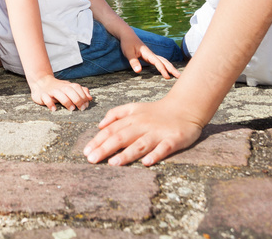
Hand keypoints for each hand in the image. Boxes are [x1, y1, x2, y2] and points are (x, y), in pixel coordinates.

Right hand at [28, 74, 91, 111]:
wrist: (41, 82)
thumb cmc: (59, 88)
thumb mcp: (70, 88)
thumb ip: (81, 92)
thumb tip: (90, 98)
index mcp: (67, 86)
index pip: (77, 88)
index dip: (83, 96)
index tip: (86, 105)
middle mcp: (60, 87)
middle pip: (69, 90)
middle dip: (77, 99)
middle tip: (81, 108)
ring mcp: (51, 91)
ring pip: (58, 93)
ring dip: (66, 101)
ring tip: (71, 109)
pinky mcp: (43, 95)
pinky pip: (45, 98)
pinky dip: (49, 103)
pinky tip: (54, 109)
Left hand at [84, 97, 203, 165]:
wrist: (185, 108)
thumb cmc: (156, 111)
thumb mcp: (134, 108)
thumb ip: (116, 114)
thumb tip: (99, 125)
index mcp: (132, 118)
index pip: (112, 129)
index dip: (98, 140)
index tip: (86, 151)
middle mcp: (143, 125)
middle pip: (122, 137)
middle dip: (105, 148)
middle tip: (92, 159)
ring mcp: (158, 132)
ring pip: (140, 144)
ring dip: (127, 154)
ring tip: (113, 163)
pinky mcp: (173, 139)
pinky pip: (164, 148)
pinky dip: (155, 155)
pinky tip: (146, 163)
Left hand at [119, 33, 179, 78]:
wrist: (128, 35)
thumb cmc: (127, 44)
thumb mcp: (128, 53)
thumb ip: (133, 62)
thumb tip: (138, 71)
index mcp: (148, 53)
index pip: (157, 62)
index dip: (162, 70)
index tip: (167, 77)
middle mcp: (152, 54)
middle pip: (164, 61)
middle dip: (172, 69)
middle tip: (180, 76)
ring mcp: (151, 55)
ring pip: (164, 61)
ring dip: (170, 67)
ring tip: (177, 75)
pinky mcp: (150, 56)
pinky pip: (160, 62)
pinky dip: (166, 66)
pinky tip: (168, 70)